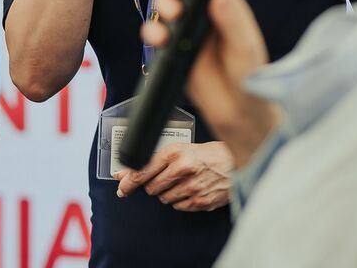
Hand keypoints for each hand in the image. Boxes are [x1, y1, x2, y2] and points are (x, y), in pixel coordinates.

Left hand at [114, 141, 233, 211]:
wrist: (234, 162)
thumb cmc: (206, 154)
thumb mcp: (179, 149)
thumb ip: (153, 161)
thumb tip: (125, 174)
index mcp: (174, 153)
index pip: (143, 171)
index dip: (129, 181)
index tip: (122, 187)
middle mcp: (182, 169)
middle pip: (152, 188)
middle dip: (154, 185)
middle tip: (166, 178)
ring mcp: (192, 187)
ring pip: (164, 199)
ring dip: (168, 193)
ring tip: (182, 182)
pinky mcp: (201, 201)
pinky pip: (178, 206)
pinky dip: (181, 200)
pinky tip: (190, 189)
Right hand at [142, 0, 280, 166]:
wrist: (240, 115)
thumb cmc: (252, 79)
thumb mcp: (246, 48)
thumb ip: (234, 21)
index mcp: (225, 6)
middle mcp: (204, 15)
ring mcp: (186, 32)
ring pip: (165, 7)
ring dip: (162, 4)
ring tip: (171, 14)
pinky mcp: (173, 52)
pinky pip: (157, 35)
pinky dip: (153, 32)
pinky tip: (159, 38)